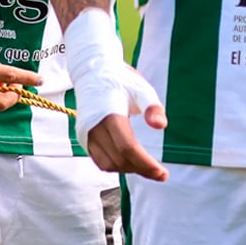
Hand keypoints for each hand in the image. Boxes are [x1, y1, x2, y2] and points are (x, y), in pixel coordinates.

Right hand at [76, 61, 167, 180]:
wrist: (92, 71)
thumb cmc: (120, 80)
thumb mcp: (142, 88)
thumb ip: (153, 107)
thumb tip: (161, 126)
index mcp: (109, 115)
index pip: (127, 148)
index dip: (145, 164)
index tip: (162, 173)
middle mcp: (94, 127)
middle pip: (119, 159)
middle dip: (141, 169)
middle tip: (160, 173)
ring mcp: (86, 133)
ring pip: (108, 164)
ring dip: (128, 169)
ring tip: (145, 167)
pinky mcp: (83, 137)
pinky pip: (99, 160)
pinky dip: (115, 165)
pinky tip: (129, 162)